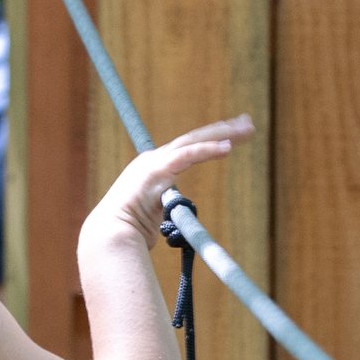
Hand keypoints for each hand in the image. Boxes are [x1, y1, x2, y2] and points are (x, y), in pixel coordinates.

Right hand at [88, 115, 252, 245]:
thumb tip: (181, 220)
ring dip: (223, 134)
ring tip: (247, 129)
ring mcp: (154, 162)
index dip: (211, 140)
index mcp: (155, 168)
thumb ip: (167, 210)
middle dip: (223, 129)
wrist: (111, 236)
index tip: (233, 137)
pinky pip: (187, 155)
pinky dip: (208, 150)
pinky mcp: (157, 170)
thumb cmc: (130, 233)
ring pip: (194, 141)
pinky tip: (228, 148)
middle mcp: (154, 159)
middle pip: (195, 138)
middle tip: (248, 123)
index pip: (188, 148)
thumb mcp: (154, 217)